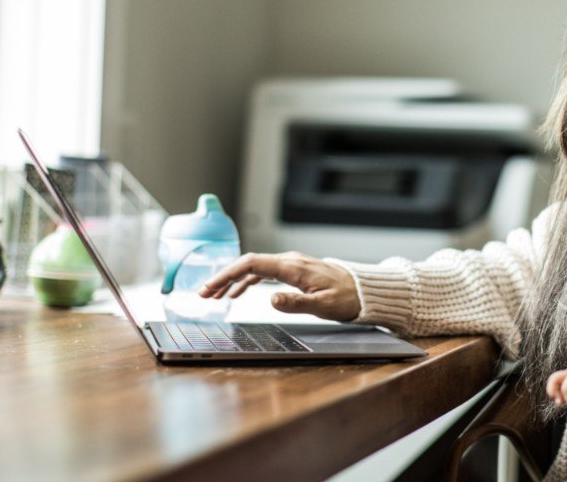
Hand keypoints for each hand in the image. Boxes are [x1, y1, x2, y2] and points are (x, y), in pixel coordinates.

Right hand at [198, 251, 361, 321]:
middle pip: (247, 264)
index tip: (210, 286)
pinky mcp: (293, 270)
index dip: (227, 273)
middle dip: (223, 277)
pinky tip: (237, 292)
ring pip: (254, 268)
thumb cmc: (346, 298)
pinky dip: (246, 281)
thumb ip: (296, 303)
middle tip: (203, 293)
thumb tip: (271, 299)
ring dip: (232, 280)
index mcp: (293, 267)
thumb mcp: (323, 306)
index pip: (251, 263)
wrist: (363, 290)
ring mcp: (290, 264)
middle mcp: (289, 261)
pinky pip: (263, 272)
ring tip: (214, 295)